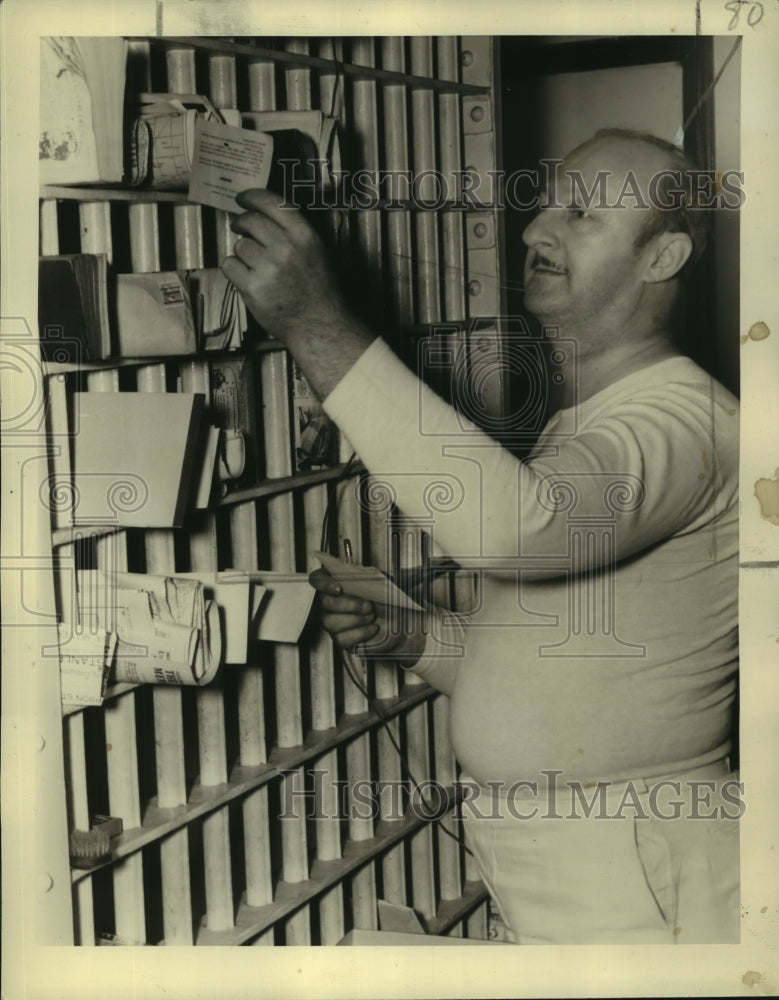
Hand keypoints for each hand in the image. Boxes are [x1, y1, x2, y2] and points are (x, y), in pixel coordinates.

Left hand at [221, 188, 374, 398]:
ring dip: (243, 253)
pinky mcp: (253, 288)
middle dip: (242, 223)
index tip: (242, 198)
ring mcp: (268, 268)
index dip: (252, 197)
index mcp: (305, 236)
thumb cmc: (320, 292)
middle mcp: (286, 249)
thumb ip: (295, 233)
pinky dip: (234, 270)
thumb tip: (263, 216)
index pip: (272, 203)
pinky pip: (230, 266)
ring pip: (240, 246)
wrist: (320, 326)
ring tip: (257, 267)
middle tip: (240, 227)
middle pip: (251, 222)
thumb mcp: (318, 253)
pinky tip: (248, 278)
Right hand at [309, 567, 425, 662]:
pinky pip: (341, 638)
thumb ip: (370, 576)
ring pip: (330, 622)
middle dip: (348, 605)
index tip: (339, 588)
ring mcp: (332, 620)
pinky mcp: (340, 637)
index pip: (317, 579)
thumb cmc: (385, 598)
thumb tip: (366, 576)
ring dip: (355, 620)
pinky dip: (359, 633)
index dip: (324, 584)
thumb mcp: (381, 582)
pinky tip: (372, 628)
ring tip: (371, 617)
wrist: (397, 620)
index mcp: (336, 582)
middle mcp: (329, 601)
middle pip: (325, 602)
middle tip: (368, 606)